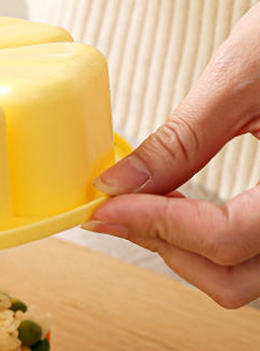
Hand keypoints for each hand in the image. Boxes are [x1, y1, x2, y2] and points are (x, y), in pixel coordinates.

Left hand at [84, 2, 259, 307]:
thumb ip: (183, 138)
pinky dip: (209, 241)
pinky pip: (251, 253)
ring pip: (242, 277)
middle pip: (232, 279)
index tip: (106, 209)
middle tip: (123, 209)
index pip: (224, 239)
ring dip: (185, 251)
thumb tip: (117, 184)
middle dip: (167, 247)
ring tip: (150, 205)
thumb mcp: (247, 72)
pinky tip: (181, 207)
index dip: (154, 226)